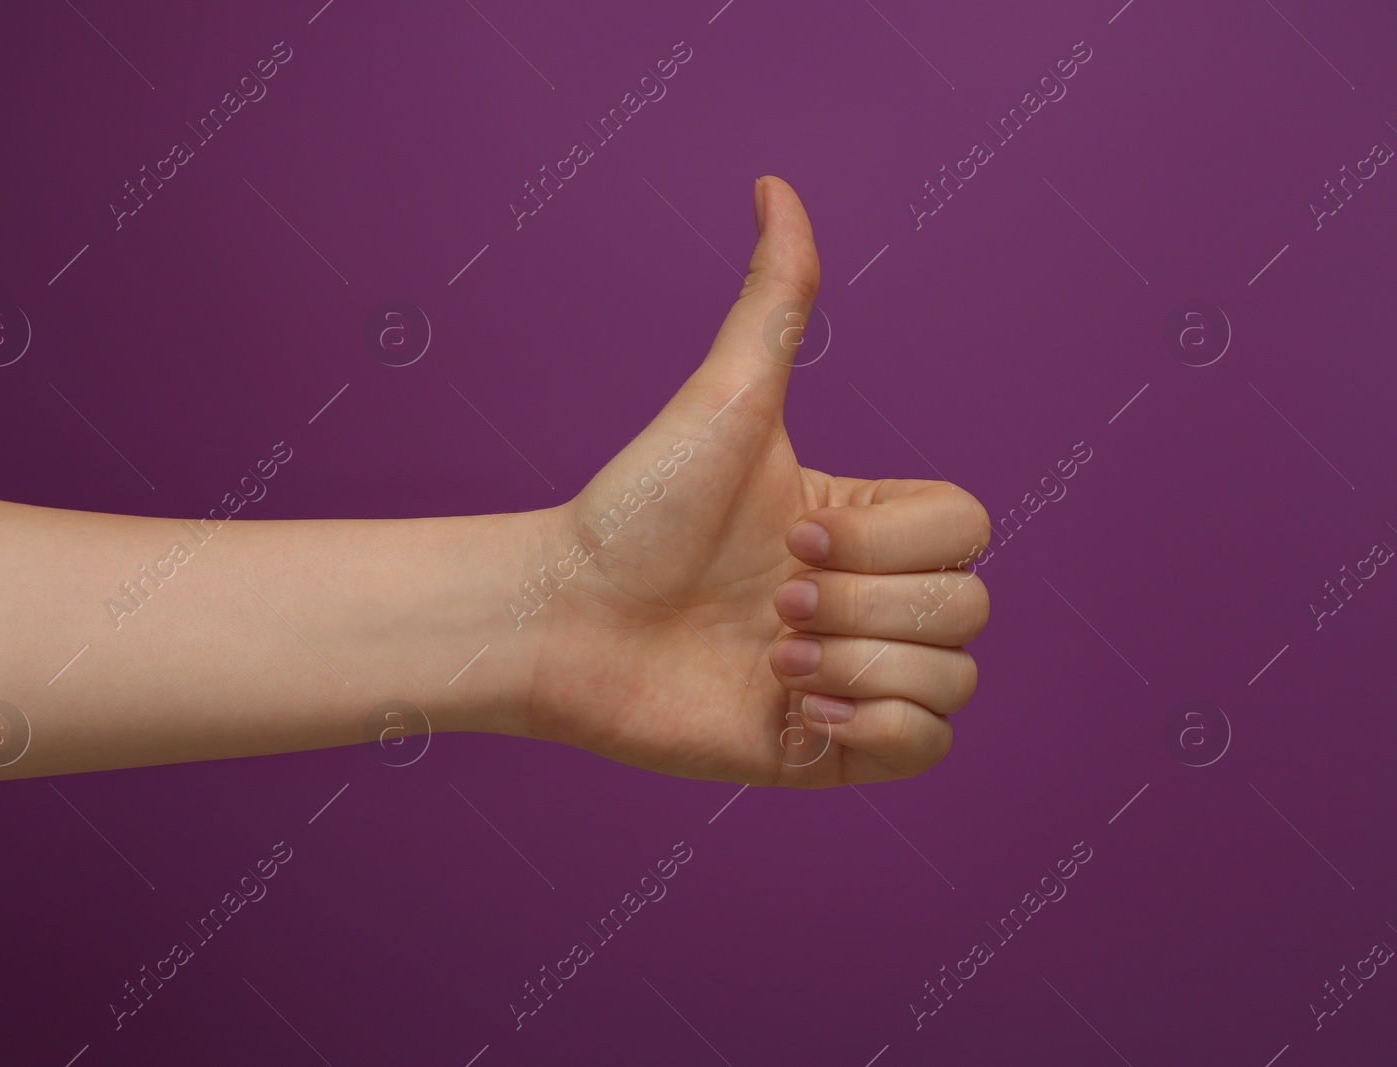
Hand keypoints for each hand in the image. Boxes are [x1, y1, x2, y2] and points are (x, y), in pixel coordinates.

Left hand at [519, 176, 990, 787]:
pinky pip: (930, 751)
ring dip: (860, 668)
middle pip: (968, 607)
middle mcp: (868, 597)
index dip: (890, 542)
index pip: (968, 529)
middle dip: (862, 609)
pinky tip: (794, 711)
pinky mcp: (829, 750)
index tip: (791, 536)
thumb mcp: (724, 401)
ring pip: (955, 680)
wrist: (565, 619)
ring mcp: (854, 673)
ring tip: (767, 660)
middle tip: (764, 604)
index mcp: (862, 523)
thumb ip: (772, 304)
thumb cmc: (635, 509)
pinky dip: (879, 732)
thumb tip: (775, 184)